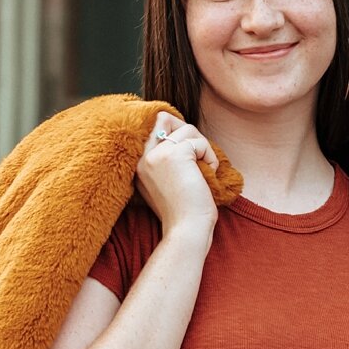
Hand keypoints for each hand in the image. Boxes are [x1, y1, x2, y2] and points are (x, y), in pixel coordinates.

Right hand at [135, 113, 219, 242]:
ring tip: (204, 169)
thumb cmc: (183, 210)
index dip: (172, 125)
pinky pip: (199, 141)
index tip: (188, 142)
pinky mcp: (175, 155)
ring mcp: (157, 155)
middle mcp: (143, 157)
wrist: (187, 230)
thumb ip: (165, 157)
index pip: (151, 124)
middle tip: (198, 155)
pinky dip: (210, 155)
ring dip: (203, 146)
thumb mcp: (166, 181)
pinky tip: (209, 174)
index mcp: (138, 164)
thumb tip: (179, 128)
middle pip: (166, 118)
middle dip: (188, 133)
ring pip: (187, 128)